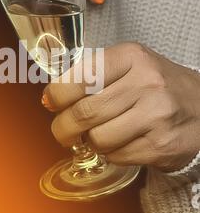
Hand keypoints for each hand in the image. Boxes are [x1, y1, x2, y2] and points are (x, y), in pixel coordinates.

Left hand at [42, 43, 199, 171]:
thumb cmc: (155, 85)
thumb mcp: (128, 65)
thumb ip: (91, 74)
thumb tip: (51, 97)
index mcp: (132, 57)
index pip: (80, 76)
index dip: (57, 94)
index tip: (51, 102)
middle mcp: (146, 82)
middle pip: (84, 112)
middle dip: (63, 128)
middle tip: (62, 132)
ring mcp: (156, 114)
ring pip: (98, 138)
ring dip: (91, 141)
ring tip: (100, 134)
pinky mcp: (161, 144)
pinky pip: (116, 156)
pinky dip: (111, 154)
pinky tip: (121, 143)